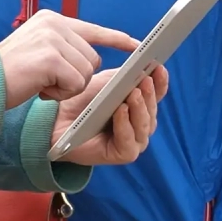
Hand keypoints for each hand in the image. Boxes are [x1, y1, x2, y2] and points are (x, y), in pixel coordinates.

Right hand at [0, 11, 139, 106]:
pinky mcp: (51, 58)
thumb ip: (61, 47)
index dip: (116, 39)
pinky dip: (60, 94)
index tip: (137, 46)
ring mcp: (52, 39)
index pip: (93, 29)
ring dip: (67, 88)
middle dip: (75, 77)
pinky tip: (40, 90)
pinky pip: (76, 84)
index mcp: (51, 19)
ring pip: (86, 73)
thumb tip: (91, 58)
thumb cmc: (7, 74)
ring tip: (41, 84)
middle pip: (91, 58)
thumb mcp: (37, 51)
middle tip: (46, 81)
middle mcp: (54, 24)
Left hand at [52, 65, 167, 165]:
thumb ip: (126, 76)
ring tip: (133, 94)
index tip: (159, 67)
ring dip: (139, 108)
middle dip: (149, 94)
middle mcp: (141, 125)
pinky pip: (129, 140)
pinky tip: (121, 111)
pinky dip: (125, 125)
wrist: (61, 119)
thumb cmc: (86, 101)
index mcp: (141, 106)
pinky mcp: (124, 154)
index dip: (160, 82)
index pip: (157, 94)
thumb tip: (145, 66)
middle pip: (151, 109)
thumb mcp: (107, 83)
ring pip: (144, 125)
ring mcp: (135, 141)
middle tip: (145, 80)